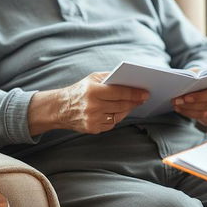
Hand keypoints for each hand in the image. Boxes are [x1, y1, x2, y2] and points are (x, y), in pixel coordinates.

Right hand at [30, 72, 148, 134]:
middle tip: (144, 98)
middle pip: (121, 105)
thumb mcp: (92, 78)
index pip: (119, 92)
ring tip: (133, 103)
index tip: (145, 93)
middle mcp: (92, 106)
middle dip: (134, 101)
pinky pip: (111, 123)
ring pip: (118, 115)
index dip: (134, 93)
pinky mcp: (93, 129)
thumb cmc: (80, 90)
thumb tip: (130, 79)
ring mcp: (92, 119)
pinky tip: (119, 111)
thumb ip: (110, 77)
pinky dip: (116, 117)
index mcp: (92, 91)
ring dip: (127, 109)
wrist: (60, 108)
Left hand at [173, 79, 206, 126]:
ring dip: (188, 111)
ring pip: (205, 114)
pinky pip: (204, 120)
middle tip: (176, 101)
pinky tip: (182, 110)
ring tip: (176, 106)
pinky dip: (191, 115)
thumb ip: (194, 76)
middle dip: (190, 105)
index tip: (185, 97)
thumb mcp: (200, 72)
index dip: (200, 97)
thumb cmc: (203, 76)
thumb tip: (182, 83)